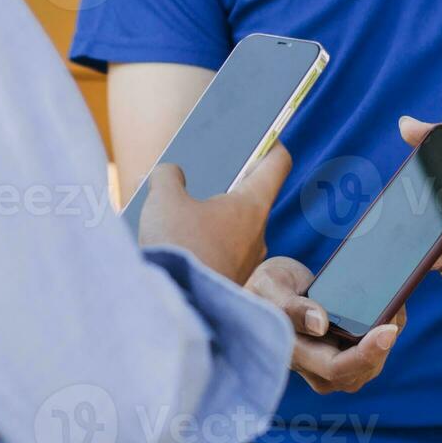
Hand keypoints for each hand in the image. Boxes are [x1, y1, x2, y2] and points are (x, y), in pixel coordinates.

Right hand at [138, 145, 290, 286]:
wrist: (178, 307)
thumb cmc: (179, 246)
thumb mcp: (163, 199)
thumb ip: (168, 176)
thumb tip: (171, 174)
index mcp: (252, 205)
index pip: (277, 164)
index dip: (272, 145)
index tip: (265, 136)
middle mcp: (258, 233)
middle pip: (251, 197)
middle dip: (229, 183)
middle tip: (208, 170)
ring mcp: (246, 261)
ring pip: (233, 228)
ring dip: (211, 216)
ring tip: (178, 207)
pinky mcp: (230, 281)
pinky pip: (221, 252)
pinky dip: (203, 241)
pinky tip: (176, 239)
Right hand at [245, 256, 404, 393]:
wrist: (271, 293)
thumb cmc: (266, 290)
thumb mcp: (271, 288)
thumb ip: (293, 308)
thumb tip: (320, 324)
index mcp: (296, 356)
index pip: (337, 368)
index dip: (366, 354)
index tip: (388, 330)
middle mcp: (317, 370)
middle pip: (362, 369)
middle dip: (385, 342)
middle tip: (397, 303)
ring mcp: (334, 365)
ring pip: (373, 362)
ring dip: (389, 334)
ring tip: (396, 299)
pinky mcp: (347, 354)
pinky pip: (375, 349)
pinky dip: (387, 328)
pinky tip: (393, 304)